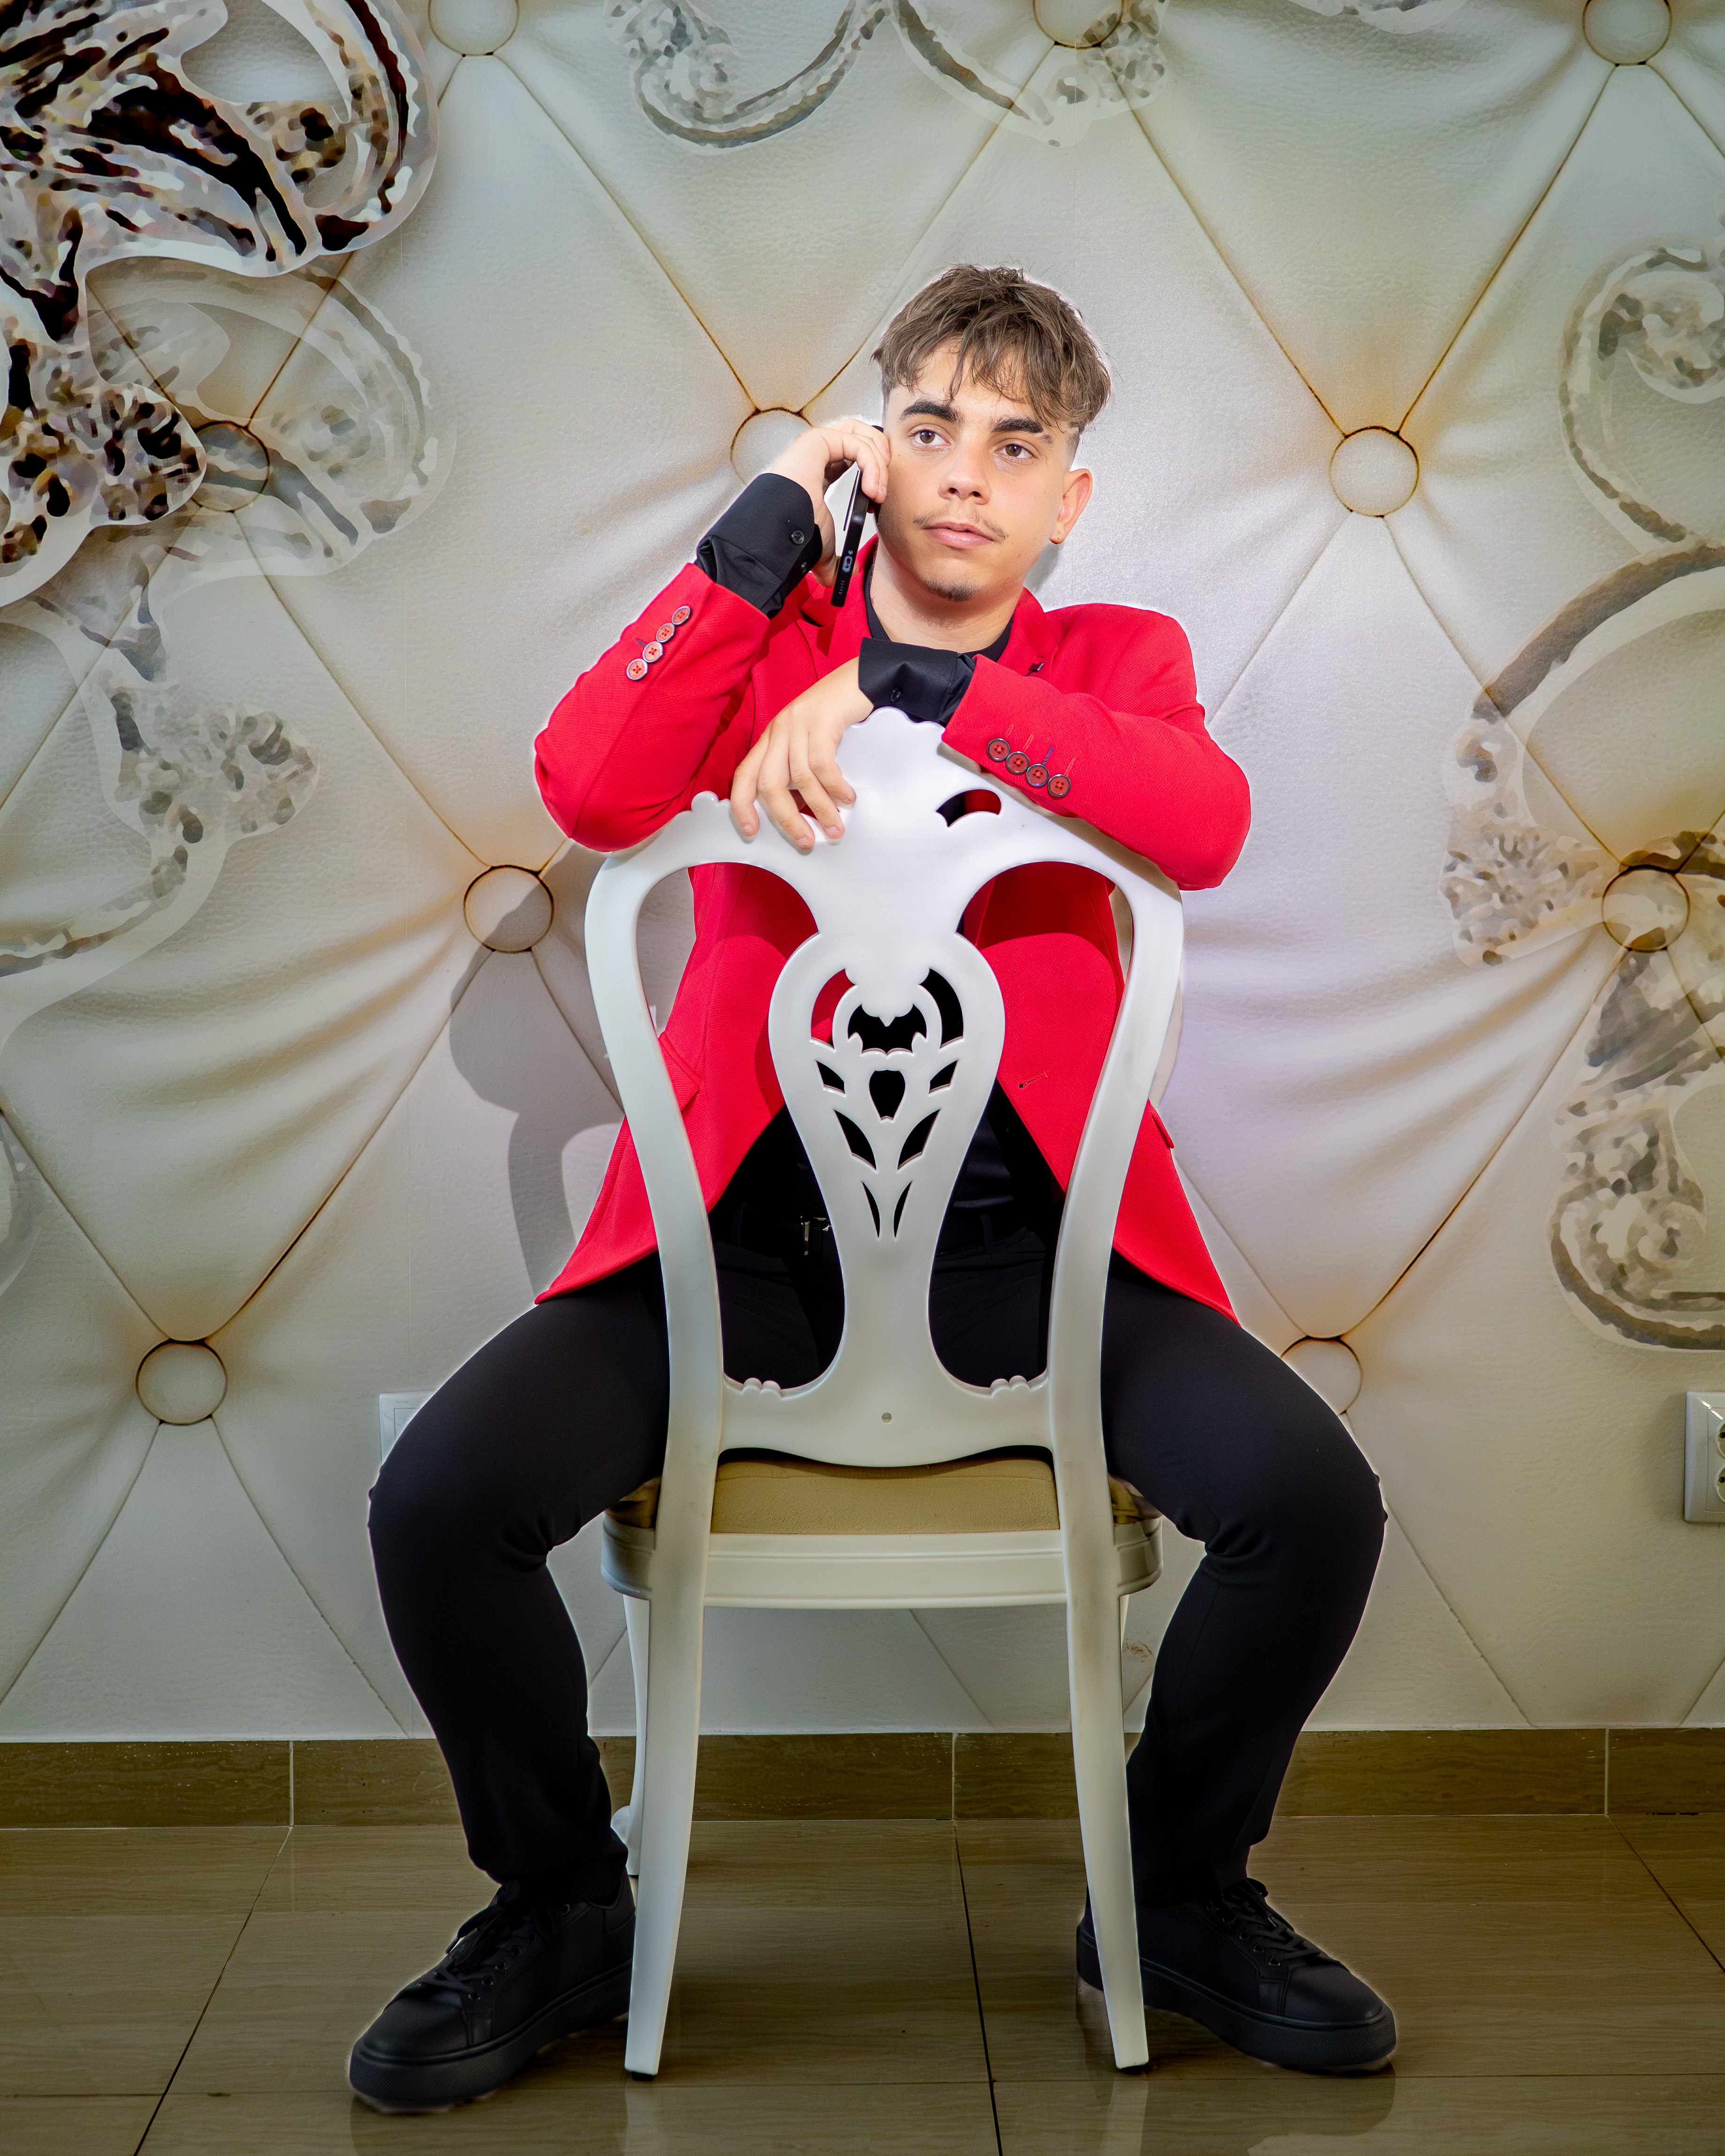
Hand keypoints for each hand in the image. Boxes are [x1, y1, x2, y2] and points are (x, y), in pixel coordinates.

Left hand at [731, 660, 871, 850]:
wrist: (866, 676)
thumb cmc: (841, 714)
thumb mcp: (812, 742)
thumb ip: (801, 770)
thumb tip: (802, 812)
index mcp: (772, 737)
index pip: (744, 774)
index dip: (742, 805)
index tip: (751, 831)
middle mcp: (779, 729)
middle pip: (768, 783)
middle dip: (786, 819)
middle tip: (806, 841)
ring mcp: (799, 722)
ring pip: (799, 778)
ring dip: (819, 809)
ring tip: (835, 826)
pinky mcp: (821, 719)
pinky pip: (822, 764)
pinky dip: (834, 787)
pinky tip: (847, 798)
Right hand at [765, 419, 888, 581]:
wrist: (784, 530)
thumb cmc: (796, 531)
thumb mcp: (826, 544)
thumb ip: (837, 557)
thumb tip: (849, 574)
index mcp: (821, 468)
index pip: (855, 452)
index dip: (873, 469)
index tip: (877, 498)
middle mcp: (819, 452)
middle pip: (860, 432)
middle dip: (880, 453)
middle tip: (884, 484)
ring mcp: (818, 443)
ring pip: (862, 434)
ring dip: (879, 461)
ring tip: (879, 490)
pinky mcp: (819, 440)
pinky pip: (858, 444)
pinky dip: (872, 465)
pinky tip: (872, 488)